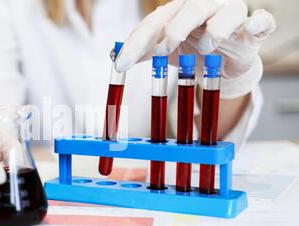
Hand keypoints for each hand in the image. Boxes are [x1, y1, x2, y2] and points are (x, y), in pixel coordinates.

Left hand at [116, 0, 275, 97]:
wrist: (228, 61)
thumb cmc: (195, 48)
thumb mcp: (167, 50)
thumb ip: (145, 52)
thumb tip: (116, 58)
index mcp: (179, 12)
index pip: (155, 22)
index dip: (137, 42)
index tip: (120, 65)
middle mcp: (205, 8)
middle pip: (190, 10)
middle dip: (176, 28)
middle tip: (164, 49)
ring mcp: (231, 15)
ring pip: (227, 13)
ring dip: (214, 30)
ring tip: (206, 46)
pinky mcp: (254, 28)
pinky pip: (261, 20)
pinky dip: (258, 23)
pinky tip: (250, 29)